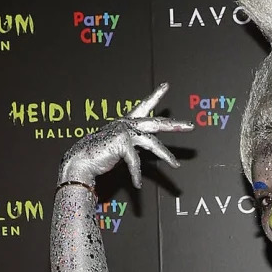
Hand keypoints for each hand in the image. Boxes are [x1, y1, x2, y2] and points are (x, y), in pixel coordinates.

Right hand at [57, 84, 192, 187]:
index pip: (143, 106)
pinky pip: (135, 162)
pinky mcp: (122, 143)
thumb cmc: (98, 154)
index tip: (166, 86)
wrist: (80, 161)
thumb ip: (134, 144)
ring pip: (152, 144)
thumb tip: (148, 146)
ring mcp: (125, 131)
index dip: (155, 96)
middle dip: (174, 125)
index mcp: (125, 122)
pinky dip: (136, 175)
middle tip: (191, 126)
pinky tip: (138, 185)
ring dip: (166, 156)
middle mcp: (127, 123)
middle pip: (156, 123)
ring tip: (176, 165)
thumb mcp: (119, 147)